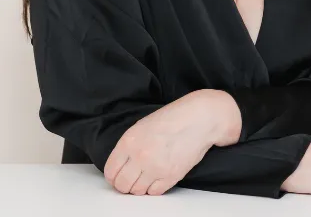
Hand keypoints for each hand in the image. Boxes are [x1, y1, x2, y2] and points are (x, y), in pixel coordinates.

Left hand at [103, 90, 223, 194]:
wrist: (199, 119)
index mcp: (130, 141)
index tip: (119, 174)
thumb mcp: (143, 126)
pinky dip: (154, 187)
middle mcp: (139, 156)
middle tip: (132, 178)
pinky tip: (158, 175)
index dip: (114, 175)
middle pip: (122, 185)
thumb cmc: (174, 118)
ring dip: (140, 186)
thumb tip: (121, 164)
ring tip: (148, 174)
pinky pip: (154, 193)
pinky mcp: (170, 176)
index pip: (111, 171)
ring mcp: (155, 168)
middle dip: (125, 184)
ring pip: (137, 192)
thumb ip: (129, 146)